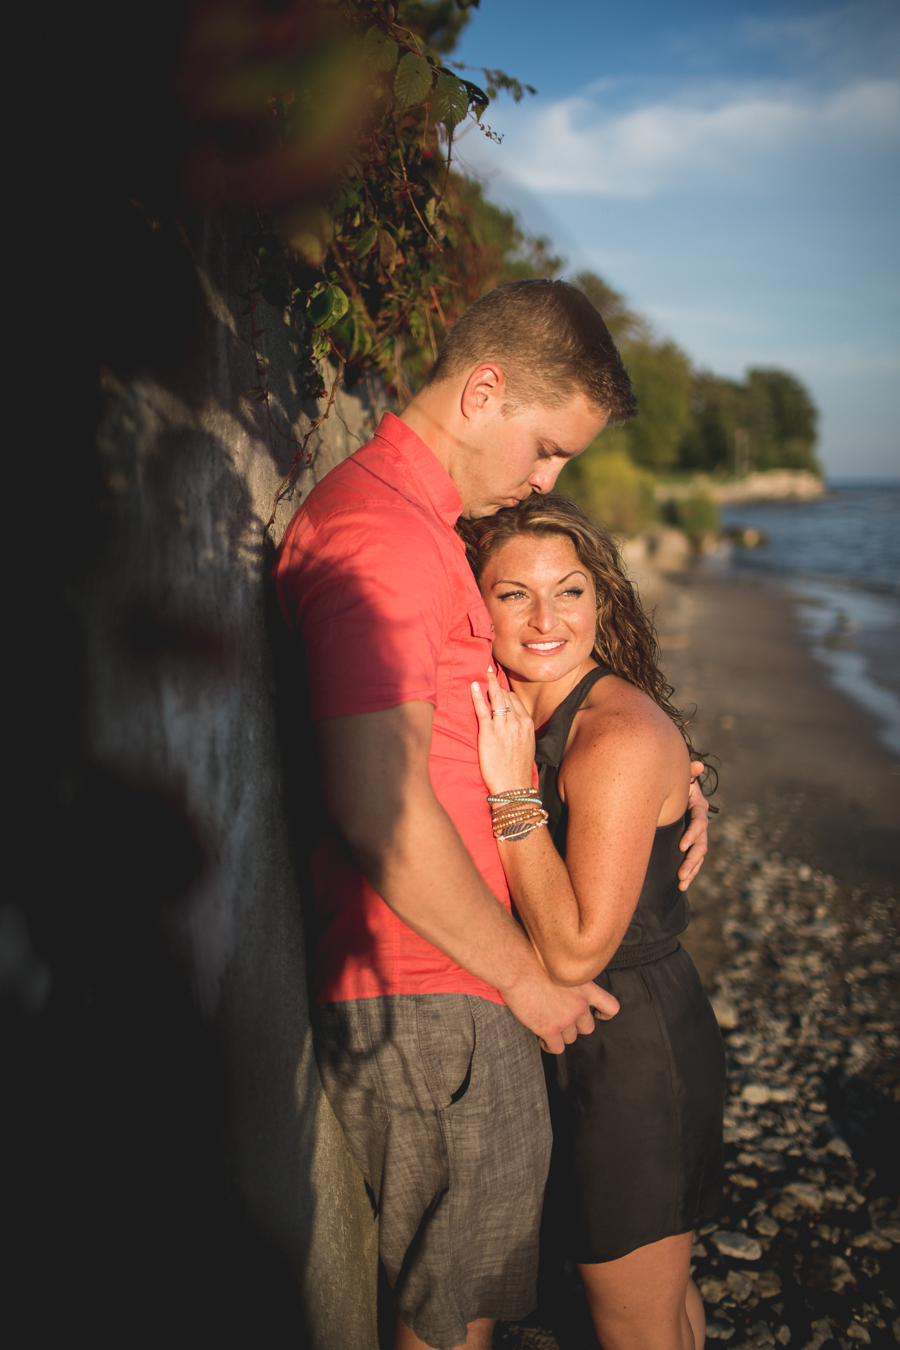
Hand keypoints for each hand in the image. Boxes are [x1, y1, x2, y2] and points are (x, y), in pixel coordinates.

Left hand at [471, 670, 536, 795]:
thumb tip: (512, 724)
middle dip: (496, 684)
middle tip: (488, 671)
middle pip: (506, 696)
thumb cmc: (517, 771)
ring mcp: (503, 727)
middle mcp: (517, 722)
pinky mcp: (489, 734)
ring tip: (482, 672)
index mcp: (527, 724)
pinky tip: (472, 685)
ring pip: (496, 699)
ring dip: (488, 684)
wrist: (513, 787)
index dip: (505, 692)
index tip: (497, 686)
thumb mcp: (526, 746)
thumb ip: (520, 731)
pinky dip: (477, 696)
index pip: (515, 700)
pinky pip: (483, 710)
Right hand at [503, 973, 619, 1054]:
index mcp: (586, 988)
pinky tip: (541, 1037)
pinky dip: (549, 1045)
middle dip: (575, 1026)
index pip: (611, 1007)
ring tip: (548, 1027)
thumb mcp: (563, 967)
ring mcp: (566, 1019)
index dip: (604, 1014)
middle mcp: (580, 1005)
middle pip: (587, 1027)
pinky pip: (556, 1048)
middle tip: (561, 1019)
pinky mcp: (549, 1029)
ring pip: (571, 1038)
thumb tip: (566, 988)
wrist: (518, 968)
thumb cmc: (535, 960)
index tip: (597, 1014)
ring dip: (560, 1035)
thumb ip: (571, 981)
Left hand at [678, 761, 708, 889]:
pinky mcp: (691, 844)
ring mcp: (697, 835)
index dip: (692, 834)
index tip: (681, 846)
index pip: (699, 823)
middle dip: (692, 860)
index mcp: (698, 807)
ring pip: (699, 855)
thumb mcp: (680, 778)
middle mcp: (701, 823)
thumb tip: (698, 764)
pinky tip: (681, 886)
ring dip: (691, 870)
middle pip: (701, 844)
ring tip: (681, 883)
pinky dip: (689, 873)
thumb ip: (688, 775)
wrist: (672, 791)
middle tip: (681, 873)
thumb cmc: (674, 782)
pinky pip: (693, 861)